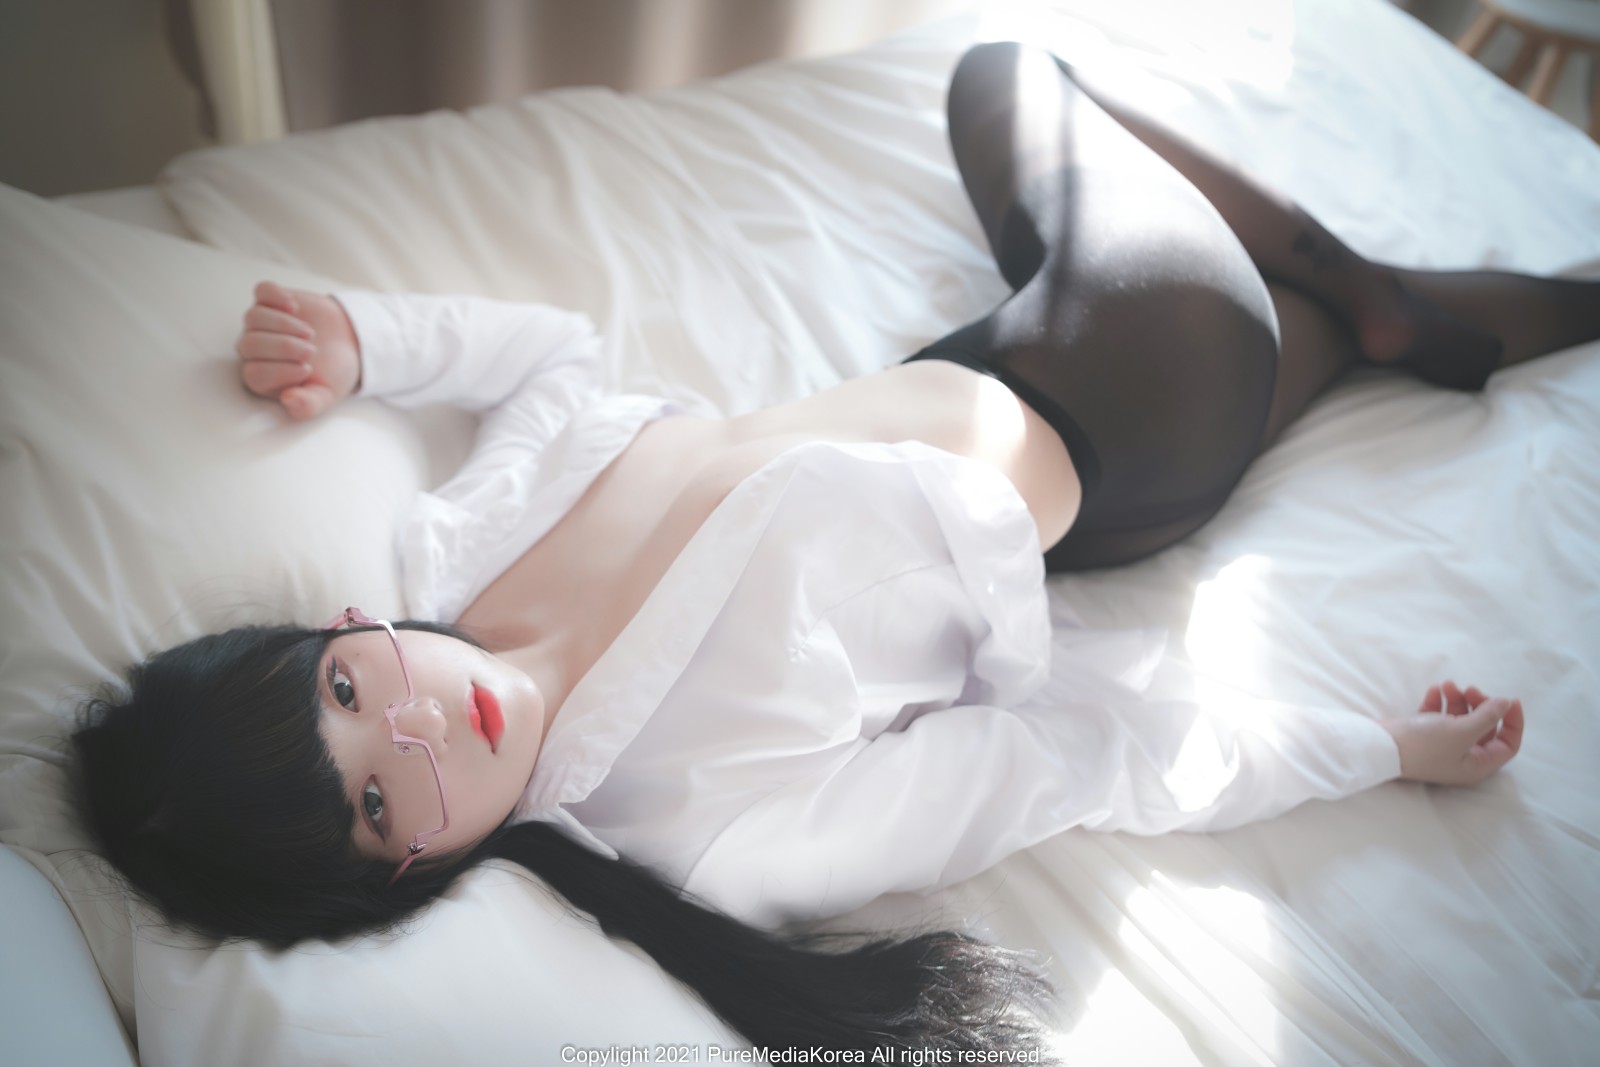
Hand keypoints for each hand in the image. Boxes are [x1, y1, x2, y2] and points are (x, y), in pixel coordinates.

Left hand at [235, 281, 360, 420]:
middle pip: (249, 344)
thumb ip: (308, 406)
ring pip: (253, 317)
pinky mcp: (272, 300)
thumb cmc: (332, 373)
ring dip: (284, 325)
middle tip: (312, 351)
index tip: (307, 370)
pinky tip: (294, 307)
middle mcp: (254, 350)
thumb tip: (288, 400)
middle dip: (282, 347)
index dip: (279, 372)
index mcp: (262, 378)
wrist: (349, 344)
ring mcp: (260, 323)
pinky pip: (262, 291)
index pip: (253, 374)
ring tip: (310, 333)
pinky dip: (276, 296)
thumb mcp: (325, 396)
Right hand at [1380, 680, 1523, 786]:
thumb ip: (1488, 716)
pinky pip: (1439, 716)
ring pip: (1461, 718)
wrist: (1380, 747)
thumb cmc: (1423, 745)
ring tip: (1447, 684)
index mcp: (1477, 765)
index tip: (1508, 699)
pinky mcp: (1424, 735)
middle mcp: (1462, 757)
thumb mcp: (1461, 731)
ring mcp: (1443, 746)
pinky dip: (1439, 702)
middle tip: (1470, 688)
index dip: (1512, 721)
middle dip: (1479, 704)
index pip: (1508, 744)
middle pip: (1484, 727)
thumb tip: (1506, 703)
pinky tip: (1433, 692)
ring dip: (1457, 699)